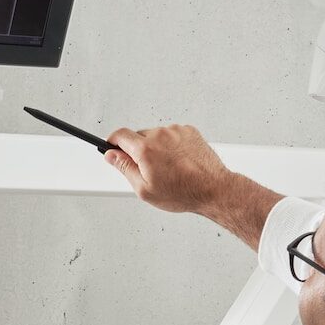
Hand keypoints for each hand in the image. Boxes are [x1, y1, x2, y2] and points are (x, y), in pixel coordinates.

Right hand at [105, 123, 282, 251]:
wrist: (213, 189)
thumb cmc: (182, 193)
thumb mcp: (145, 189)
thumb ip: (125, 168)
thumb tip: (111, 155)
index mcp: (146, 149)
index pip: (120, 135)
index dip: (112, 141)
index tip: (111, 147)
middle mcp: (160, 135)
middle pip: (138, 136)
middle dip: (138, 150)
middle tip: (146, 169)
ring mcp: (176, 131)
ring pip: (156, 136)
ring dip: (156, 148)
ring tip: (168, 168)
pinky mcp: (189, 131)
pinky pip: (172, 135)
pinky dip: (171, 145)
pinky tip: (178, 162)